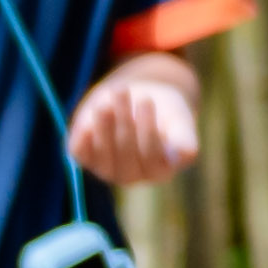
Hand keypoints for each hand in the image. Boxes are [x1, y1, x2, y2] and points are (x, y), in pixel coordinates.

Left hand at [67, 56, 200, 186]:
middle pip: (125, 155)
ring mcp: (107, 169)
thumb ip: (184, 137)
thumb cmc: (164, 111)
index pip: (151, 158)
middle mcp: (133, 176)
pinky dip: (82, 137)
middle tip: (122, 91)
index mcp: (160, 170)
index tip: (146, 100)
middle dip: (123, 123)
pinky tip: (88, 118)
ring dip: (102, 126)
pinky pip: (79, 152)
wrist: (138, 99)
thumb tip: (188, 154)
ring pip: (101, 155)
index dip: (147, 131)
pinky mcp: (85, 157)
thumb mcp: (179, 120)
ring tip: (106, 99)